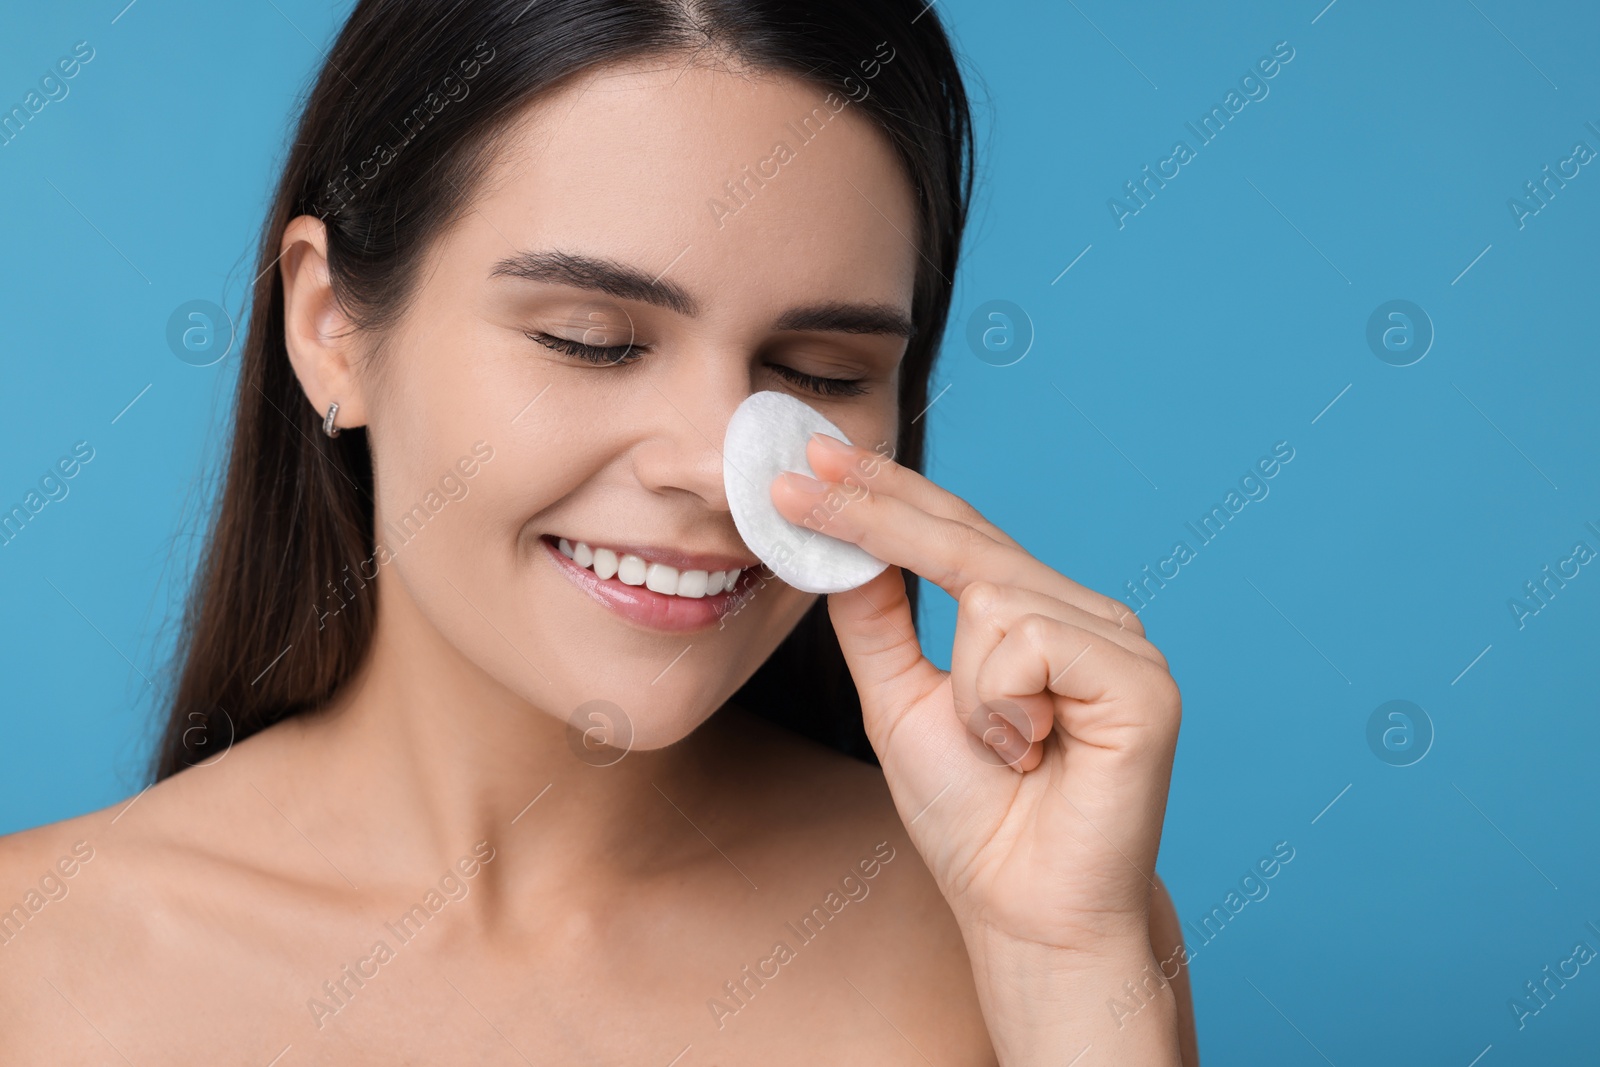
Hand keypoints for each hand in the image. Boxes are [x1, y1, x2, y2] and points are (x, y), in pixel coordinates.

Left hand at [770, 432, 1183, 1062]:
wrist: (1026, 910)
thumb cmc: (973, 818)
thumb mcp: (900, 703)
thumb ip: (878, 623)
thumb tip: (841, 546)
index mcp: (1034, 617)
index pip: (954, 534)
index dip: (884, 491)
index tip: (812, 455)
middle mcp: (1083, 617)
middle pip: (968, 538)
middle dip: (875, 508)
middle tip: (798, 474)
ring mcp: (1121, 643)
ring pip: (992, 595)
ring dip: (965, 687)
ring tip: (1001, 749)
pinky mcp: (1143, 682)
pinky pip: (1027, 641)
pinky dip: (1001, 701)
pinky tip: (1033, 750)